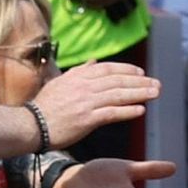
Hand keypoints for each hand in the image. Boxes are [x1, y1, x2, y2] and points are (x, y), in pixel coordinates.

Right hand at [33, 55, 154, 145]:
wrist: (31, 125)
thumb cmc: (44, 106)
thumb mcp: (59, 82)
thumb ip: (78, 72)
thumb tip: (93, 62)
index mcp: (78, 76)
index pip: (108, 69)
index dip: (127, 70)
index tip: (141, 73)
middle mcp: (84, 86)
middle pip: (118, 81)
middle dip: (140, 82)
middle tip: (156, 84)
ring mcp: (86, 102)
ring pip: (118, 95)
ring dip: (139, 94)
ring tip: (155, 94)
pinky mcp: (87, 119)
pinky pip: (112, 113)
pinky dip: (127, 111)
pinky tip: (140, 110)